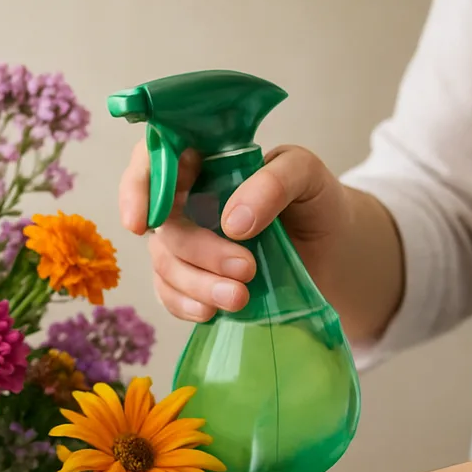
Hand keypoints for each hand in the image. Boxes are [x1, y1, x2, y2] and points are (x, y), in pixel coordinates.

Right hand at [119, 141, 353, 323]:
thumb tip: (231, 222)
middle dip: (197, 250)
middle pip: (163, 224)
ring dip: (196, 284)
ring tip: (240, 298)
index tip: (142, 223)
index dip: (138, 188)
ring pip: (165, 263)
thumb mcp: (306, 174)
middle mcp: (187, 200)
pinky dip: (186, 305)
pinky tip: (212, 312)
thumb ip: (274, 182)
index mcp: (205, 160)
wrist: (333, 251)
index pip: (153, 160)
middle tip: (245, 268)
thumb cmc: (315, 201)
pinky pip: (170, 294)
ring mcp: (186, 242)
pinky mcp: (192, 279)